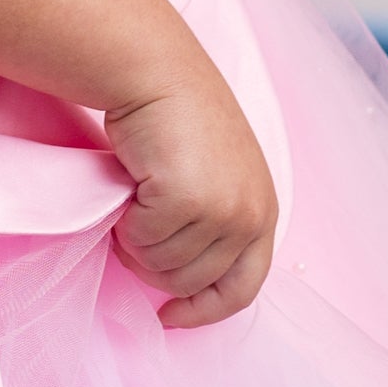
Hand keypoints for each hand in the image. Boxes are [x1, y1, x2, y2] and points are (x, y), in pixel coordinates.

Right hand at [104, 67, 277, 330]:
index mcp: (263, 211)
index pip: (243, 288)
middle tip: (132, 225)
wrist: (157, 72)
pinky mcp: (190, 201)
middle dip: (151, 264)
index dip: (204, 310)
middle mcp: (252, 215)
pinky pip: (141, 241)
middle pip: (190, 282)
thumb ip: (213, 223)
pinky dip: (124, 222)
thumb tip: (178, 278)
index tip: (169, 315)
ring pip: (160, 266)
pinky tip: (128, 186)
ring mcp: (224, 210)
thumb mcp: (215, 176)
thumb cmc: (176, 118)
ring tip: (132, 199)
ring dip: (134, 241)